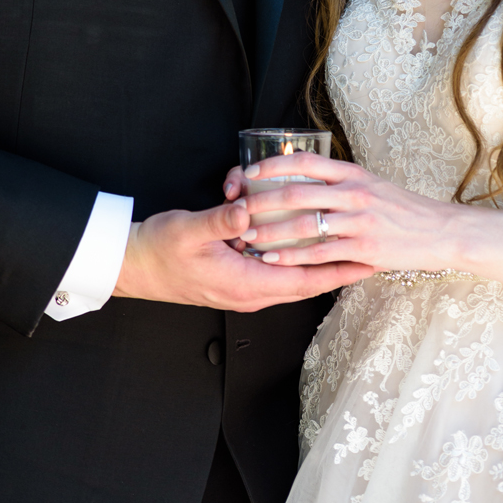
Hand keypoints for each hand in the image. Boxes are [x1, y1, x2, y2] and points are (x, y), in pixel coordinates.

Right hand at [112, 202, 372, 309]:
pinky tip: (303, 235)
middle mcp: (249, 290)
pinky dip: (291, 252)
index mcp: (244, 284)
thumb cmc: (159, 250)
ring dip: (315, 258)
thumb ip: (221, 221)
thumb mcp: (189, 230)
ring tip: (348, 246)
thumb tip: (247, 211)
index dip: (337, 273)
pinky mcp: (237, 274)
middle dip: (337, 267)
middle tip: (371, 254)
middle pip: (306, 280)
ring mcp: (244, 284)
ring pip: (292, 273)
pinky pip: (274, 266)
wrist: (132, 265)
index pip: (303, 282)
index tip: (367, 264)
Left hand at [226, 151, 472, 270]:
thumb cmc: (405, 210)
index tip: (251, 172)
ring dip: (269, 234)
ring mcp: (358, 221)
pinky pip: (317, 253)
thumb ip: (343, 183)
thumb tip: (308, 180)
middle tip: (239, 210)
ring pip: (302, 226)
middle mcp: (354, 194)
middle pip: (296, 194)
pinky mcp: (362, 248)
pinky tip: (272, 260)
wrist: (440, 231)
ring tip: (247, 239)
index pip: (307, 163)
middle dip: (261, 203)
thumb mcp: (374, 185)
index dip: (274, 166)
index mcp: (354, 175)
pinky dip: (289, 257)